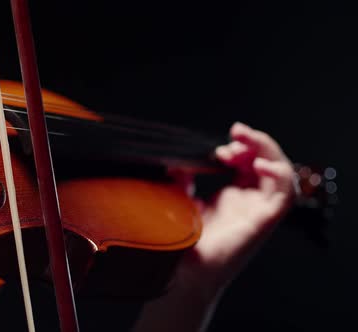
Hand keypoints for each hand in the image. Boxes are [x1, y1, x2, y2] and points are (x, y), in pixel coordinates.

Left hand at [176, 122, 295, 296]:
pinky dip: (279, 175)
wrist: (184, 271)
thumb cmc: (183, 241)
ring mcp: (258, 211)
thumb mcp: (181, 199)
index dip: (240, 147)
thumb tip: (175, 159)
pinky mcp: (264, 222)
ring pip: (281, 173)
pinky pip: (286, 195)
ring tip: (246, 142)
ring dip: (268, 151)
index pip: (248, 162)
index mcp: (232, 194)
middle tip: (237, 131)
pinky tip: (259, 165)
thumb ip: (183, 178)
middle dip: (255, 141)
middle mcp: (249, 201)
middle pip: (266, 162)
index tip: (219, 146)